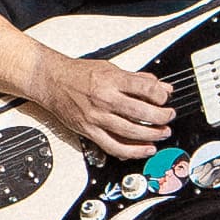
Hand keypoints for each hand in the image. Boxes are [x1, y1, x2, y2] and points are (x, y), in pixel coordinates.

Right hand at [30, 50, 176, 161]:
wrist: (51, 81)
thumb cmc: (78, 74)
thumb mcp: (110, 68)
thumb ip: (137, 79)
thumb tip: (161, 86)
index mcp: (112, 80)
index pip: (145, 88)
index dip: (161, 95)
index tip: (165, 98)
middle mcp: (104, 99)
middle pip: (141, 112)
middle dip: (161, 117)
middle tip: (169, 117)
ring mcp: (96, 117)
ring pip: (130, 131)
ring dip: (151, 135)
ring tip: (162, 133)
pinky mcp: (89, 130)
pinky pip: (113, 146)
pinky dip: (132, 151)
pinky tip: (144, 150)